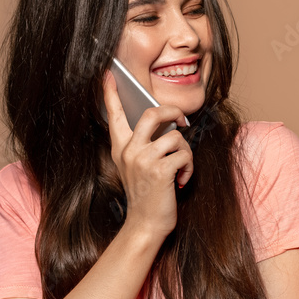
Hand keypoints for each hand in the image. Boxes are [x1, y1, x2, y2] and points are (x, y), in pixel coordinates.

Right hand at [102, 71, 193, 240]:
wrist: (145, 225)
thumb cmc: (147, 196)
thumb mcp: (137, 168)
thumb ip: (145, 146)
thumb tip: (169, 126)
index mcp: (121, 148)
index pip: (114, 115)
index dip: (111, 93)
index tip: (109, 74)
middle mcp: (128, 150)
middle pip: (153, 114)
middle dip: (174, 112)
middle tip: (184, 122)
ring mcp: (143, 159)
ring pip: (176, 137)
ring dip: (186, 153)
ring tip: (181, 169)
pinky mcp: (160, 170)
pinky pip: (185, 155)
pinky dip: (189, 169)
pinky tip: (181, 181)